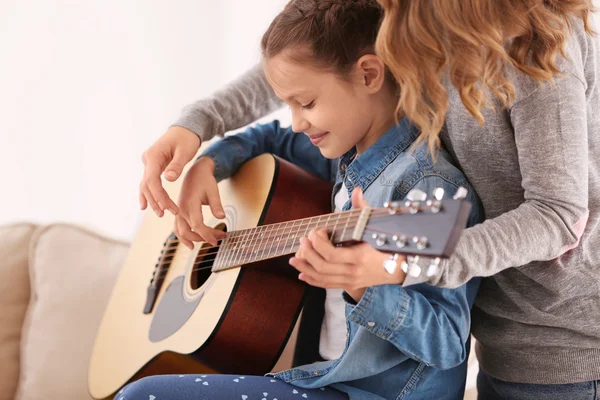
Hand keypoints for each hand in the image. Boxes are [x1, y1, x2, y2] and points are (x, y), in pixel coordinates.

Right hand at [139, 126, 200, 216]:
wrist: (185, 129)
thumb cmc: (187, 138)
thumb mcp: (185, 151)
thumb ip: (177, 165)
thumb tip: (168, 178)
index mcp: (154, 155)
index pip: (152, 180)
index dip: (159, 195)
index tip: (168, 207)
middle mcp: (148, 159)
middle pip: (147, 184)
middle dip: (156, 200)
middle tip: (166, 213)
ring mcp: (149, 163)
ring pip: (146, 185)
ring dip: (152, 199)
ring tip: (160, 213)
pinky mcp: (153, 166)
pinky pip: (148, 182)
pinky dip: (148, 193)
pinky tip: (146, 206)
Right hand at [174, 157, 226, 248]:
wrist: (195, 171)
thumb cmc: (205, 180)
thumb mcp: (213, 190)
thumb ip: (216, 204)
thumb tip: (222, 217)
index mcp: (190, 204)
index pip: (197, 225)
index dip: (207, 235)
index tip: (216, 241)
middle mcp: (181, 209)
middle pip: (188, 232)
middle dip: (203, 238)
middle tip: (218, 238)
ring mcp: (178, 211)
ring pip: (180, 232)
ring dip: (192, 240)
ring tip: (205, 243)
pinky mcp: (179, 212)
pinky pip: (177, 227)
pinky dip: (183, 236)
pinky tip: (192, 242)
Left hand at [289, 188, 405, 301]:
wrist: (401, 267)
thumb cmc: (388, 243)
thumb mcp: (377, 225)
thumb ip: (364, 208)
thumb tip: (356, 190)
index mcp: (360, 256)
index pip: (331, 254)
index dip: (319, 243)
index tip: (318, 231)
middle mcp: (354, 271)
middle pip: (322, 266)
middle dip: (308, 252)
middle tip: (303, 240)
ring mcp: (351, 280)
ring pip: (322, 278)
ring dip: (305, 267)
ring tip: (294, 259)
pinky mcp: (349, 285)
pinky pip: (327, 285)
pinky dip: (312, 280)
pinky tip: (302, 273)